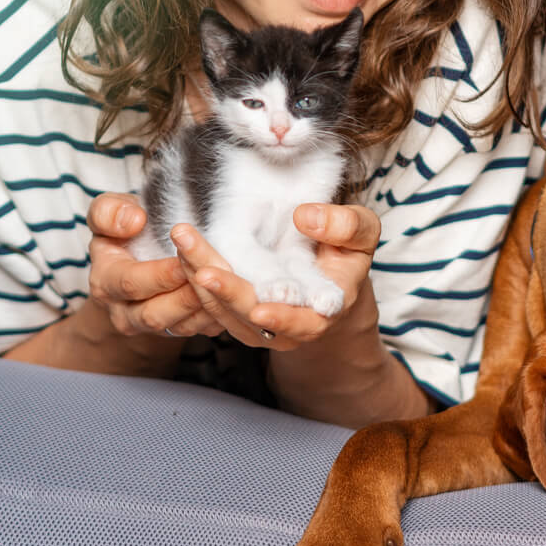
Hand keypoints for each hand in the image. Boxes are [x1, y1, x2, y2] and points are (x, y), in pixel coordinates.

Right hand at [86, 193, 221, 339]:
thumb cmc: (124, 228)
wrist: (136, 253)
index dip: (159, 274)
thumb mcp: (107, 211)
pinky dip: (218, 316)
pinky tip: (234, 298)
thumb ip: (109, 211)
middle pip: (155, 314)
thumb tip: (133, 221)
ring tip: (228, 287)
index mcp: (105, 282)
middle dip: (186, 297)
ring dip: (206, 309)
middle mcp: (124, 312)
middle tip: (212, 277)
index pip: (131, 283)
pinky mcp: (177, 330)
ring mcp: (151, 327)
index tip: (184, 260)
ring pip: (180, 327)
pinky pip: (199, 330)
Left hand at [172, 203, 381, 351]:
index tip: (261, 309)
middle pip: (251, 316)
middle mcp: (288, 327)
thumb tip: (306, 218)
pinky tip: (183, 247)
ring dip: (200, 278)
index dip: (283, 318)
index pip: (302, 322)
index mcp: (324, 311)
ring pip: (223, 311)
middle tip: (201, 265)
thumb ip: (344, 225)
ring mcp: (258, 325)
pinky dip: (194, 276)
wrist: (329, 283)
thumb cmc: (346, 255)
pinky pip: (209, 303)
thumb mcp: (362, 233)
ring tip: (184, 241)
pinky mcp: (235, 315)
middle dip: (226, 291)